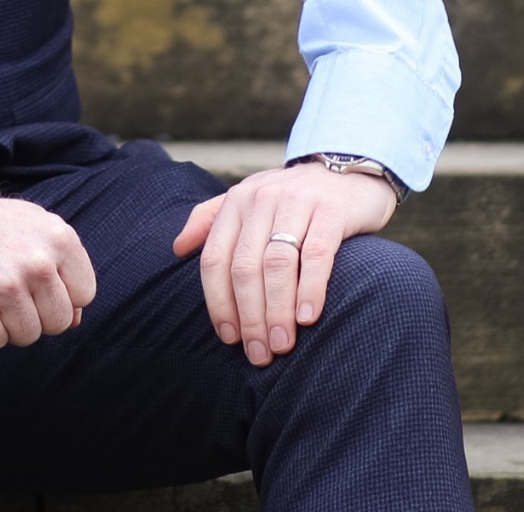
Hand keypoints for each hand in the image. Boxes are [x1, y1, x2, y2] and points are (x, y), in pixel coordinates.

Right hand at [0, 180, 96, 349]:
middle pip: (58, 322)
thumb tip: (76, 320)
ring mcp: (5, 284)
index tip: (35, 282)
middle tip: (8, 291)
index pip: (84, 295)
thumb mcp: (34, 230)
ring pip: (27, 336)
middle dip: (35, 315)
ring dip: (7, 324)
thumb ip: (63, 270)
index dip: (59, 296)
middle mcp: (37, 260)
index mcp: (59, 238)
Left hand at [172, 161, 396, 366]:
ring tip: (282, 344)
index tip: (229, 338)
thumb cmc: (290, 198)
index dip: (218, 302)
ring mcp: (297, 203)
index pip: (215, 259)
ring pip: (278, 264)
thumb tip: (177, 248)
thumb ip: (210, 219)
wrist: (346, 169)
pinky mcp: (332, 211)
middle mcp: (261, 200)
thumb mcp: (246, 199)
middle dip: (249, 315)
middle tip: (259, 353)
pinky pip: (317, 254)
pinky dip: (311, 288)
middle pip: (245, 267)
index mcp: (235, 202)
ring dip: (277, 310)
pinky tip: (308, 317)